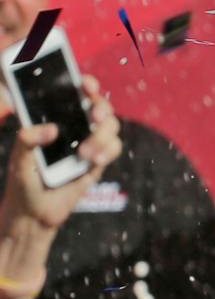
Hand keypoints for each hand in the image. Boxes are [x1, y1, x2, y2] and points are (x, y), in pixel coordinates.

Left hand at [3, 74, 120, 233]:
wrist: (35, 214)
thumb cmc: (23, 183)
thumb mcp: (18, 158)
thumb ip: (27, 139)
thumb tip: (53, 129)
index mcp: (55, 121)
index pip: (73, 95)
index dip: (83, 85)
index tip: (83, 84)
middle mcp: (75, 128)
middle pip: (99, 105)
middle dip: (101, 106)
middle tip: (94, 116)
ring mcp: (89, 143)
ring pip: (111, 126)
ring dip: (101, 136)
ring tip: (84, 154)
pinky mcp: (98, 160)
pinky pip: (114, 148)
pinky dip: (107, 152)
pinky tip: (92, 161)